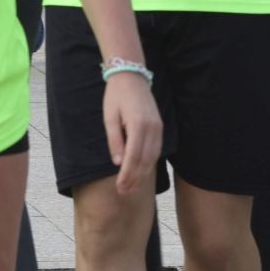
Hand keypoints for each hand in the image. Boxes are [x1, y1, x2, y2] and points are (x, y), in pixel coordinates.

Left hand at [102, 73, 161, 195]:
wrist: (131, 78)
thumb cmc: (116, 97)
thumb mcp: (109, 118)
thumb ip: (115, 141)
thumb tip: (118, 163)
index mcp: (138, 125)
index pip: (134, 157)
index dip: (127, 175)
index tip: (120, 188)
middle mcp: (152, 128)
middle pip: (145, 160)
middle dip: (135, 179)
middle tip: (125, 193)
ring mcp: (158, 128)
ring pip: (153, 157)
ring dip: (143, 174)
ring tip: (132, 187)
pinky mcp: (160, 127)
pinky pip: (157, 150)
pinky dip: (149, 163)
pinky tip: (141, 172)